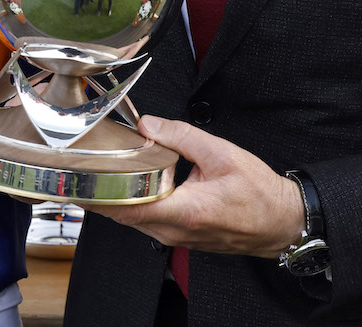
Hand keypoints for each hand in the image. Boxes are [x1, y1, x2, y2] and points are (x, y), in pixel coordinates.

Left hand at [83, 115, 304, 258]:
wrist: (282, 221)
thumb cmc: (259, 192)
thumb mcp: (221, 153)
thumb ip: (181, 136)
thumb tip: (147, 124)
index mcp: (183, 211)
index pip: (126, 207)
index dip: (98, 193)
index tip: (79, 176)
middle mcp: (174, 231)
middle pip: (123, 214)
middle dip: (103, 189)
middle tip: (87, 162)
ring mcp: (176, 238)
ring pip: (135, 218)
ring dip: (120, 195)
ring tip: (106, 166)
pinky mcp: (181, 237)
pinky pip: (149, 221)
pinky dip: (136, 202)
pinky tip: (134, 181)